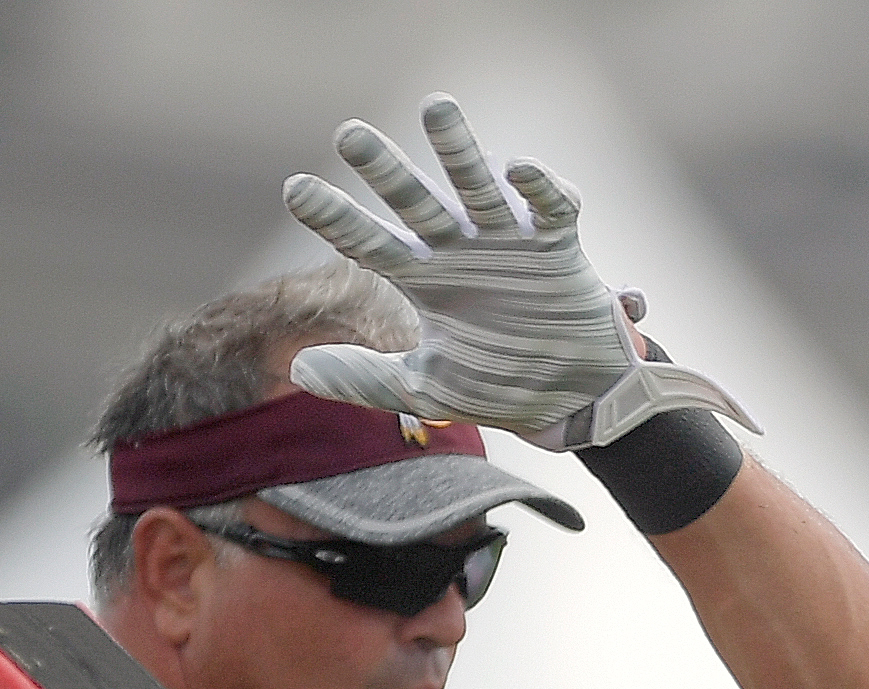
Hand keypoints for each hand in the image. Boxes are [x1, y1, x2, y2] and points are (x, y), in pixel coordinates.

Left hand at [279, 97, 752, 450]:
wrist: (573, 400)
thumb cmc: (501, 386)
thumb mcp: (429, 389)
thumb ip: (366, 379)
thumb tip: (298, 369)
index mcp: (424, 278)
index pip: (368, 241)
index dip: (334, 215)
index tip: (295, 188)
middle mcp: (460, 249)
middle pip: (414, 200)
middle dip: (384, 169)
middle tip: (349, 135)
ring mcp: (507, 242)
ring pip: (476, 186)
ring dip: (458, 149)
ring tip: (436, 107)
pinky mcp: (556, 243)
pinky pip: (547, 205)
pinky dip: (537, 185)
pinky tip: (517, 167)